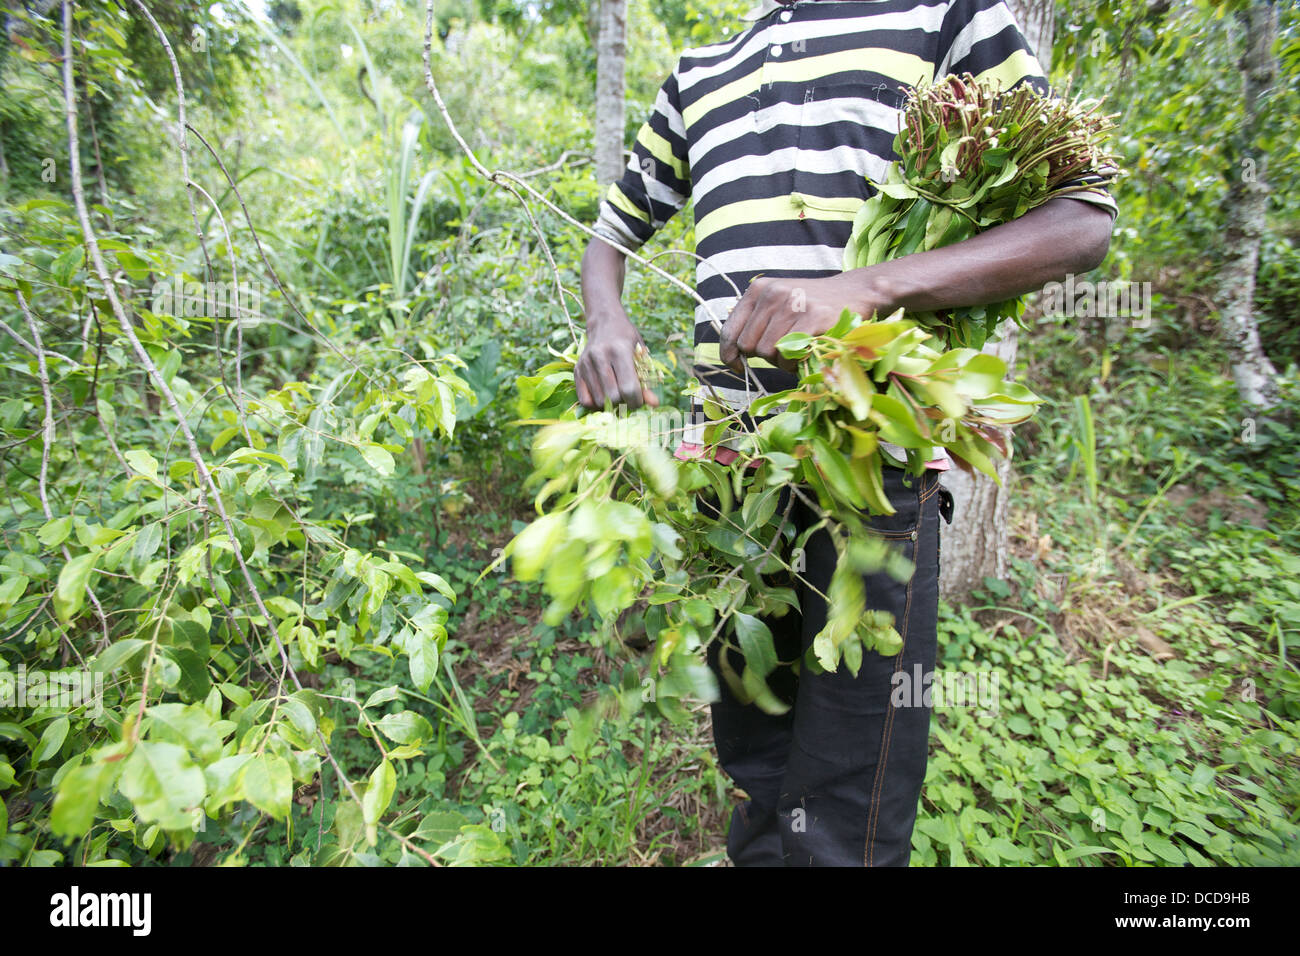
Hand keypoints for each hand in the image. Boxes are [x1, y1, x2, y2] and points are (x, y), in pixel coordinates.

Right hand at [575, 312, 659, 410]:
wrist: (605, 323)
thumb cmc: (628, 340)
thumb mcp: (641, 356)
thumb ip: (647, 381)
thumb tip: (654, 404)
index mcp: (620, 350)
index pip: (628, 388)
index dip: (636, 400)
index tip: (638, 399)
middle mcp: (600, 356)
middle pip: (612, 397)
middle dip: (623, 402)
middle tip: (627, 396)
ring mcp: (586, 363)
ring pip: (599, 401)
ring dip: (609, 404)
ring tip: (615, 393)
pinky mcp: (577, 370)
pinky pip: (584, 400)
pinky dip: (595, 403)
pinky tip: (603, 395)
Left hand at [718, 273, 886, 372]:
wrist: (856, 291)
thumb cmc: (814, 304)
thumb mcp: (779, 302)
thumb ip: (757, 321)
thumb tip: (734, 353)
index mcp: (758, 290)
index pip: (730, 330)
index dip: (729, 353)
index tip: (736, 365)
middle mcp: (772, 294)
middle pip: (748, 345)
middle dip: (763, 357)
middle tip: (783, 352)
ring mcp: (792, 305)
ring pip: (768, 352)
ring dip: (782, 361)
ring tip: (798, 350)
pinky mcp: (812, 318)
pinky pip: (790, 354)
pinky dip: (796, 362)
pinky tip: (807, 352)